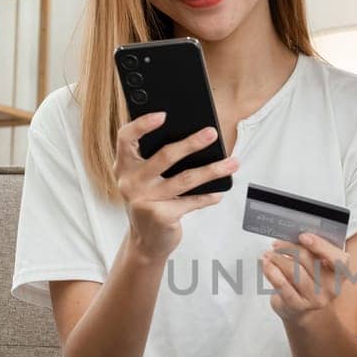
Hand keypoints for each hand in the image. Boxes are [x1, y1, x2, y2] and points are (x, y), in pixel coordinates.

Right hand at [114, 113, 235, 260]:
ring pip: (185, 179)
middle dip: (191, 143)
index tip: (163, 115)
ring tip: (232, 162)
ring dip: (212, 170)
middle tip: (212, 133)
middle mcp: (130, 181)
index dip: (142, 124)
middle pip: (164, 156)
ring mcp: (144, 200)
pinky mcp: (160, 216)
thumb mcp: (145, 179)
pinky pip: (191, 201)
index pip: (125, 138)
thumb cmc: (150, 202)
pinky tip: (219, 191)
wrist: (146, 241)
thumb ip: (156, 160)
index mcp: (124, 166)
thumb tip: (195, 137)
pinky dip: (208, 196)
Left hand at [262, 232, 351, 325]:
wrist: (302, 312)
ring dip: (278, 259)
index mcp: (340, 273)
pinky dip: (272, 272)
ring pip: (294, 272)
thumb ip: (311, 251)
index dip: (320, 245)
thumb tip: (292, 236)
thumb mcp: (316, 266)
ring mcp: (316, 299)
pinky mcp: (298, 306)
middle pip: (309, 260)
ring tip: (268, 254)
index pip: (338, 259)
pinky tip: (265, 265)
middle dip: (289, 248)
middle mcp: (332, 287)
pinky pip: (283, 286)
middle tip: (277, 244)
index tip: (303, 236)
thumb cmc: (309, 282)